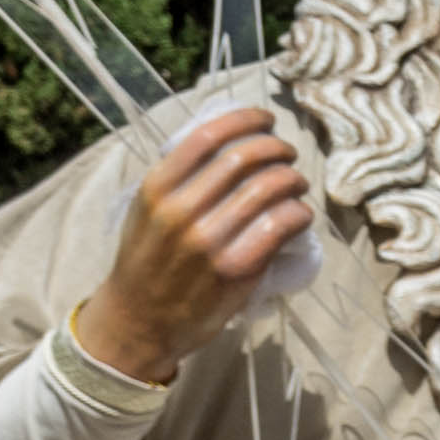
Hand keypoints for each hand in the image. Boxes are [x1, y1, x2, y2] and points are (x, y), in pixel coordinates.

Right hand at [85, 103, 311, 383]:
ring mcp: (209, 242)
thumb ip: (178, 178)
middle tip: (287, 154)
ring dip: (293, 179)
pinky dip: (299, 212)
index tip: (265, 119)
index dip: (246, 119)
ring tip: (295, 184)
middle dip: (277, 148)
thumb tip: (229, 142)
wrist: (140, 320)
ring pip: (269, 189)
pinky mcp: (236, 270)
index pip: (208, 136)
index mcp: (157, 188)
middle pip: (245, 158)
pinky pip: (280, 226)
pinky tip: (299, 214)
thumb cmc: (147, 260)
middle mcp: (181, 210)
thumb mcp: (146, 210)